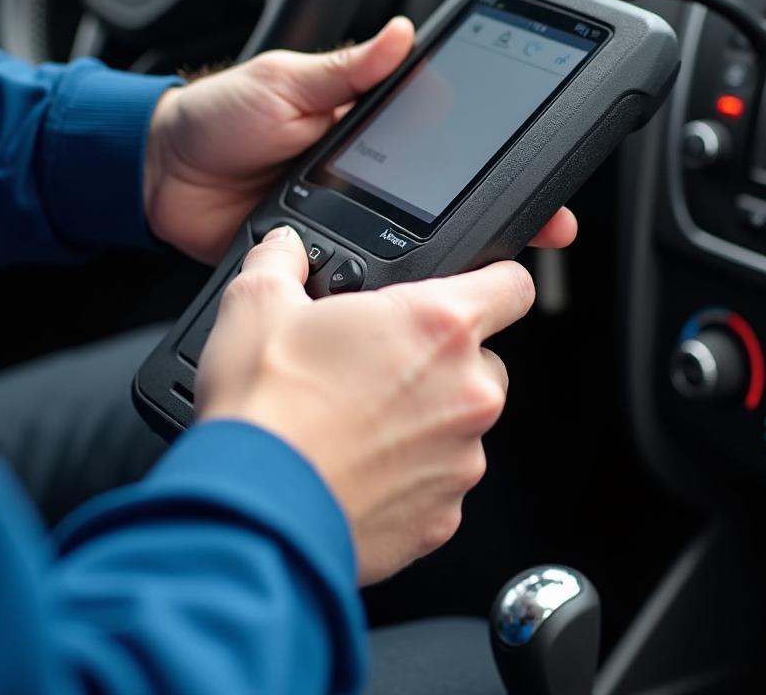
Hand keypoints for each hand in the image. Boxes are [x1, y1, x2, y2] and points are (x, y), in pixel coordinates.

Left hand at [143, 18, 577, 262]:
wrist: (161, 178)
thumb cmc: (218, 117)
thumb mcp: (284, 81)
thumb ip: (344, 68)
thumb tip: (401, 33)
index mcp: (366, 123)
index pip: (445, 134)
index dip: (493, 148)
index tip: (538, 162)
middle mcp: (369, 173)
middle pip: (448, 193)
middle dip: (502, 208)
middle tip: (547, 225)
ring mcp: (350, 216)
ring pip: (418, 237)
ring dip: (458, 251)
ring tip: (502, 262)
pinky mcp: (324, 253)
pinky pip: (369, 271)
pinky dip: (398, 283)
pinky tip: (430, 290)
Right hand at [196, 226, 537, 584]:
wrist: (252, 513)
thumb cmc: (266, 411)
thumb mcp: (256, 305)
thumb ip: (282, 260)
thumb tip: (285, 248)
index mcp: (439, 326)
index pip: (513, 286)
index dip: (494, 281)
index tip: (476, 289)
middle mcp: (467, 391)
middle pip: (484, 360)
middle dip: (441, 361)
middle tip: (381, 367)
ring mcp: (461, 459)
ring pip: (461, 426)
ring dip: (424, 421)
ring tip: (357, 424)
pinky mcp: (442, 517)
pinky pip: (438, 484)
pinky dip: (409, 478)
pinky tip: (358, 469)